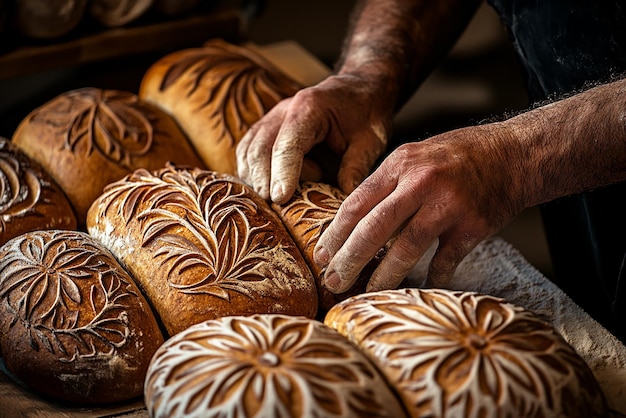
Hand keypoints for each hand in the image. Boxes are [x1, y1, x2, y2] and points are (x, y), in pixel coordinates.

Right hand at [236, 74, 391, 203]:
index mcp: (310, 108)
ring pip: (248, 152)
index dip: (282, 173)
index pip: (287, 144)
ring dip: (257, 180)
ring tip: (279, 200)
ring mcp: (271, 120)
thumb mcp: (371, 140)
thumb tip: (344, 201)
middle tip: (275, 209)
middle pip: (259, 148)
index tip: (280, 199)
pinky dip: (253, 176)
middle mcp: (283, 111)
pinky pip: (248, 154)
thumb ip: (356, 167)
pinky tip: (269, 191)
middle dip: (263, 181)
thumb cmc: (365, 116)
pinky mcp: (264, 131)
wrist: (356, 92)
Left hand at [313, 124, 525, 291]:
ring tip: (368, 291)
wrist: (514, 154)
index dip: (335, 232)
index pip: (357, 202)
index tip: (321, 254)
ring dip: (384, 275)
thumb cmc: (458, 157)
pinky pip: (446, 259)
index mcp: (401, 164)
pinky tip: (421, 287)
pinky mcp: (473, 226)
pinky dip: (433, 276)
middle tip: (333, 280)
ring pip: (407, 247)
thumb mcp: (415, 156)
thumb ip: (387, 184)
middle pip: (375, 227)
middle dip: (350, 258)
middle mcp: (422, 182)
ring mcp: (449, 205)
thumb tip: (353, 222)